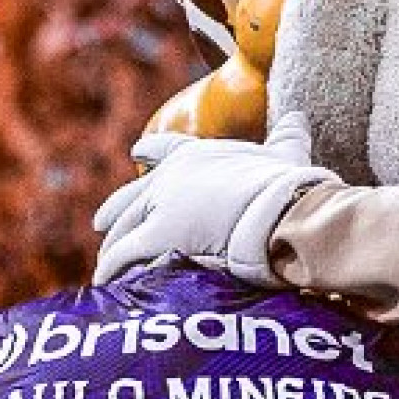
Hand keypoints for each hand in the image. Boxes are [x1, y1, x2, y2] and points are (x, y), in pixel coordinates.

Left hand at [91, 112, 340, 285]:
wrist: (279, 210)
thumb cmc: (286, 184)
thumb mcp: (286, 153)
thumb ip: (288, 135)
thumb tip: (299, 117)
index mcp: (197, 155)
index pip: (166, 149)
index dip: (150, 151)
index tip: (136, 151)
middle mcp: (169, 177)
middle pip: (134, 195)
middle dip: (116, 209)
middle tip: (100, 221)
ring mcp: (159, 206)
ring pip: (124, 228)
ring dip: (113, 246)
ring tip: (105, 263)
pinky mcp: (155, 237)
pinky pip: (124, 256)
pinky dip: (112, 269)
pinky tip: (104, 282)